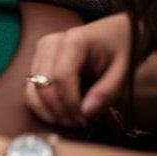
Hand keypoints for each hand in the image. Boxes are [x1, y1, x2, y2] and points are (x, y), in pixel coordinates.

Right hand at [26, 12, 132, 127]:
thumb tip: (86, 113)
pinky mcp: (39, 58)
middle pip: (43, 84)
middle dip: (59, 110)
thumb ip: (106, 92)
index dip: (70, 104)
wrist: (117, 32)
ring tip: (68, 120)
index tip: (84, 120)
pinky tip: (58, 113)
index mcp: (73, 41)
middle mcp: (50, 43)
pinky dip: (42, 103)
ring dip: (47, 109)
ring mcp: (41, 49)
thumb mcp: (123, 71)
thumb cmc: (122, 48)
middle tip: (78, 124)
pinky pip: (32, 85)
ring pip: (32, 87)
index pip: (62, 77)